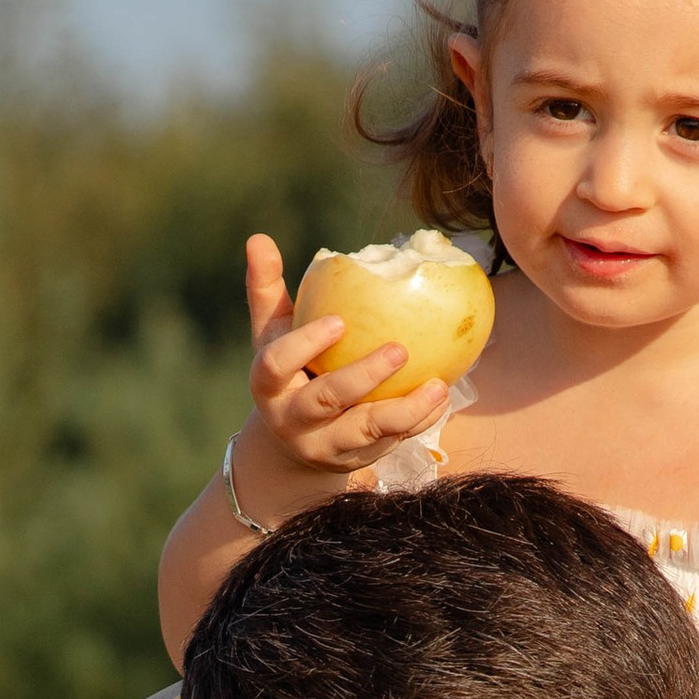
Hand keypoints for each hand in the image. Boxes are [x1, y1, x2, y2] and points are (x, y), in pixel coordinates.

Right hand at [238, 233, 450, 501]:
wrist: (291, 444)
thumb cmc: (288, 369)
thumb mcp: (272, 333)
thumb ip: (267, 289)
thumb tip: (257, 238)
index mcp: (268, 385)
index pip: (277, 364)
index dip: (305, 344)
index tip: (339, 322)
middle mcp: (292, 419)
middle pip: (325, 399)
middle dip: (362, 377)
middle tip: (399, 350)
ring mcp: (324, 445)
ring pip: (364, 432)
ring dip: (404, 410)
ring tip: (438, 385)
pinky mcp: (355, 461)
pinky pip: (390, 442)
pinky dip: (418, 421)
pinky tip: (441, 397)